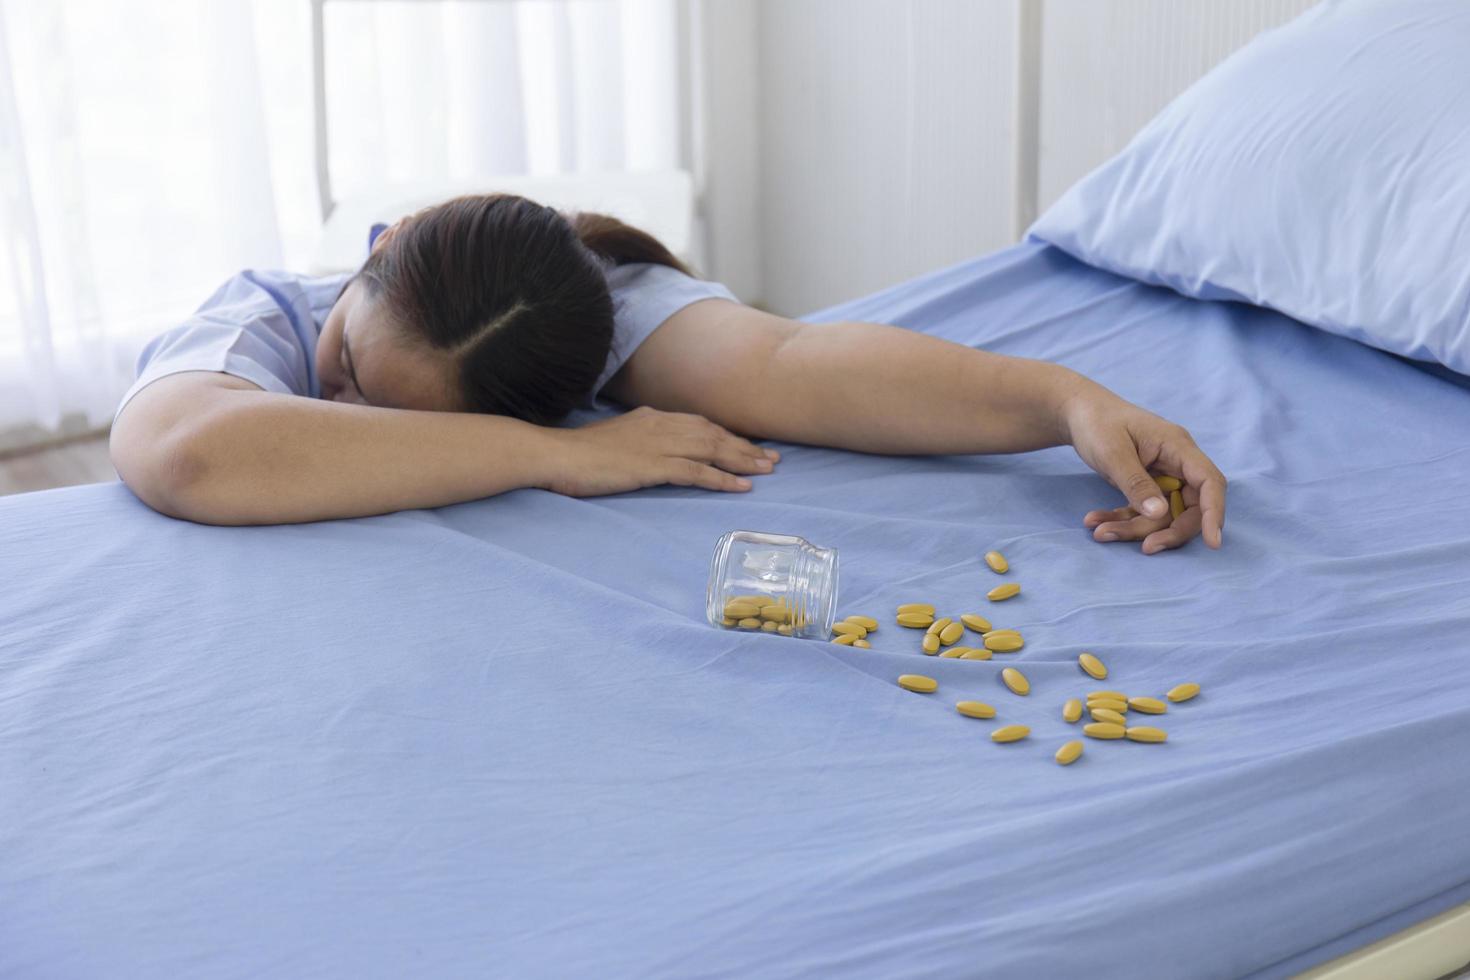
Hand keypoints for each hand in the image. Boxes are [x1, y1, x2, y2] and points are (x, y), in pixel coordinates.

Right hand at [543, 405, 779, 496]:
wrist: (556, 455)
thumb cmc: (579, 454)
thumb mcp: (616, 440)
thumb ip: (640, 441)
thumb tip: (654, 452)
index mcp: (652, 417)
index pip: (700, 424)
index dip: (727, 435)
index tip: (749, 445)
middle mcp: (661, 425)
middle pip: (713, 434)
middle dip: (745, 447)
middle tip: (772, 459)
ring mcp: (658, 445)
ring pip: (711, 449)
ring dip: (742, 460)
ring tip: (766, 471)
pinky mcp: (652, 466)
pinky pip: (696, 472)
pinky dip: (722, 478)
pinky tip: (740, 487)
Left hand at [1060, 385, 1225, 553]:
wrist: (1077, 413)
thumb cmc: (1097, 423)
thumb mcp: (1113, 453)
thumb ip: (1136, 483)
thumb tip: (1160, 514)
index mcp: (1178, 447)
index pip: (1209, 482)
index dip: (1215, 513)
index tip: (1213, 542)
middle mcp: (1177, 463)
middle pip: (1190, 507)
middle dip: (1168, 531)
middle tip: (1146, 549)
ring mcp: (1162, 476)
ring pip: (1162, 515)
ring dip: (1133, 528)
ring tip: (1098, 531)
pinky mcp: (1146, 486)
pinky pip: (1142, 512)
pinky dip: (1121, 520)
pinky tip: (1094, 522)